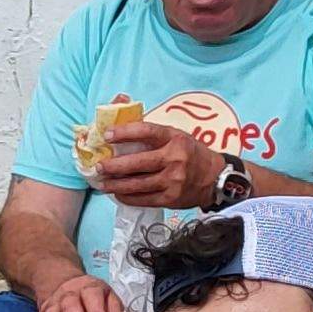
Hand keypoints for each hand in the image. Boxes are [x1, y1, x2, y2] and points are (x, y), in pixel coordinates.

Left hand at [90, 120, 217, 209]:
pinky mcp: (171, 198)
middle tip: (98, 167)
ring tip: (102, 183)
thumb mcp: (175, 135)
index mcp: (174, 138)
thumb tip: (121, 112)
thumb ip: (150, 130)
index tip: (107, 135)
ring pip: (138, 184)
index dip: (124, 132)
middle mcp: (174, 158)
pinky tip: (117, 194)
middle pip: (138, 163)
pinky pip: (144, 199)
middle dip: (113, 166)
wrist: (214, 177)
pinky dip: (128, 197)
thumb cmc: (190, 153)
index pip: (147, 132)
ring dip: (116, 185)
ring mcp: (173, 180)